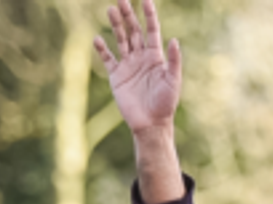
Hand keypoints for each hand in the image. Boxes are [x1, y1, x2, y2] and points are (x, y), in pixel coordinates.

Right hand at [94, 0, 182, 136]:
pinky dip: (102, 49)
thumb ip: (174, 61)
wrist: (150, 123)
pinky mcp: (117, 76)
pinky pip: (108, 58)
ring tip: (110, 9)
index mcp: (156, 57)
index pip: (152, 31)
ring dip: (116, 25)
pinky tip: (98, 38)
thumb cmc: (165, 103)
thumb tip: (174, 40)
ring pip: (121, 40)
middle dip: (128, 15)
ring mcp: (128, 65)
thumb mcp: (173, 81)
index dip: (149, 15)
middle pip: (134, 31)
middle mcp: (141, 58)